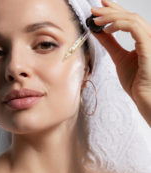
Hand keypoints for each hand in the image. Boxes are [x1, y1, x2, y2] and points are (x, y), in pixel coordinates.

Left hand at [91, 0, 150, 124]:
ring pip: (132, 19)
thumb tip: (97, 31)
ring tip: (96, 19)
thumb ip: (109, 43)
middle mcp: (149, 37)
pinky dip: (120, 25)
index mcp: (143, 39)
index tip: (100, 6)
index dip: (115, 9)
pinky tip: (107, 28)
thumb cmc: (136, 82)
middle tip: (94, 9)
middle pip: (130, 16)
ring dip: (112, 17)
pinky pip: (135, 28)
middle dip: (110, 10)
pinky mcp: (149, 47)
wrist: (145, 98)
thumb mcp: (118, 58)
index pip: (129, 19)